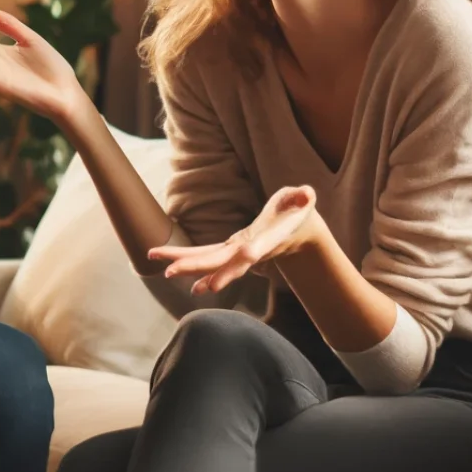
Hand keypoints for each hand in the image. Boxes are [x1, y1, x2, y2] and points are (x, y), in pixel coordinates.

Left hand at [147, 186, 325, 294]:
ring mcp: (238, 253)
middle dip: (196, 267)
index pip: (250, 253)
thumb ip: (301, 198)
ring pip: (209, 261)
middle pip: (220, 262)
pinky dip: (193, 263)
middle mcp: (249, 252)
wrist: (297, 231)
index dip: (238, 262)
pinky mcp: (231, 249)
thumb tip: (306, 194)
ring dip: (186, 266)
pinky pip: (208, 256)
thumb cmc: (297, 210)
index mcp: (266, 240)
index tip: (218, 278)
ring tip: (164, 271)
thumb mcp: (301, 200)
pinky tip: (173, 270)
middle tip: (169, 272)